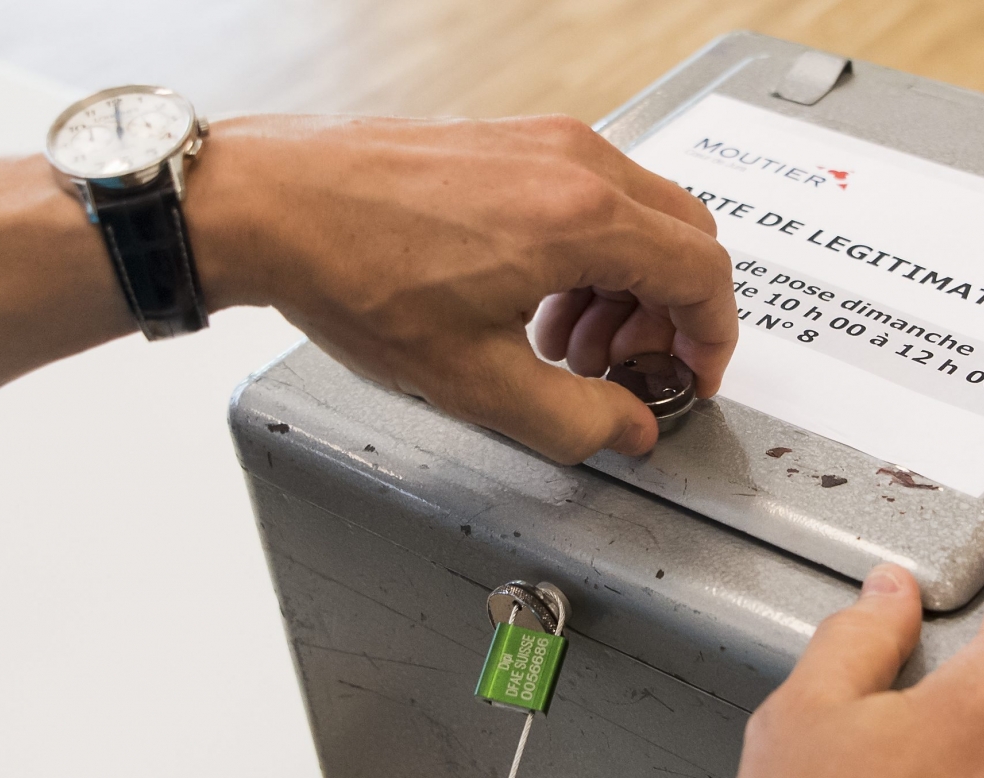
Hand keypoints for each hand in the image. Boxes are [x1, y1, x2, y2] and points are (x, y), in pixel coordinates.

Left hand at [189, 114, 735, 462]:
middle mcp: (575, 163)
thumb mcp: (479, 383)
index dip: (711, 342)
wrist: (272, 205)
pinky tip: (531, 302)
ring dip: (625, 290)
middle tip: (621, 372)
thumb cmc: (355, 273)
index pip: (705, 274)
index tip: (688, 380)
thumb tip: (629, 430)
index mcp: (583, 218)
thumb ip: (577, 421)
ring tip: (565, 346)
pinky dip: (587, 256)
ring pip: (638, 217)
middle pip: (683, 238)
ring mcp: (543, 141)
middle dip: (667, 317)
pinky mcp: (509, 140)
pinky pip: (588, 197)